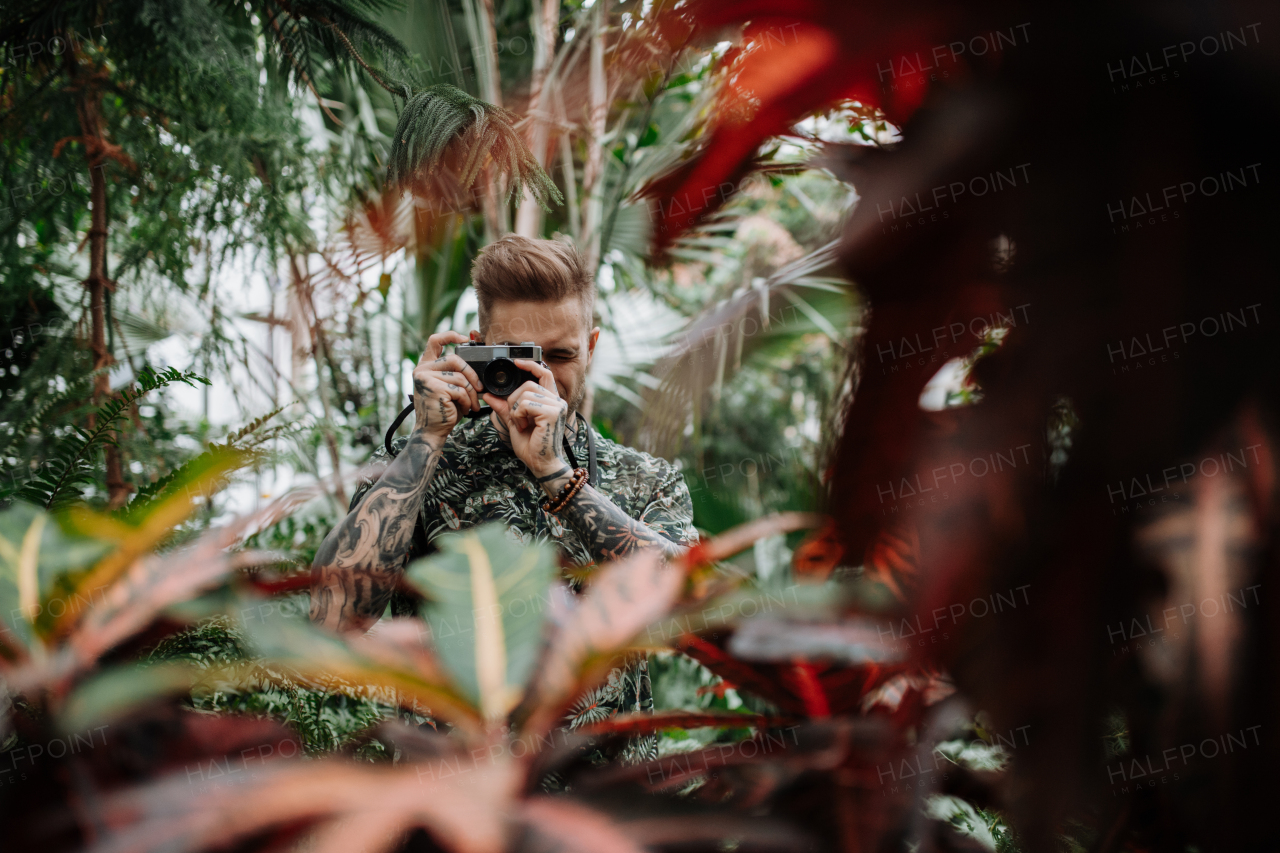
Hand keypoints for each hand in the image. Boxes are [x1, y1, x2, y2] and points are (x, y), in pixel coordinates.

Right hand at [412, 331, 483, 440]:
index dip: (451, 335)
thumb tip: (477, 361)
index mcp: (425, 366)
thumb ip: (454, 373)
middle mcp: (422, 370)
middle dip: (472, 375)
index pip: (435, 341)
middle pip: (455, 360)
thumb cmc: (443, 410)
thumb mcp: (448, 386)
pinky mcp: (434, 388)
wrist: (432, 431)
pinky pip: (460, 389)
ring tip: (471, 404)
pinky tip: (464, 409)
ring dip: (471, 393)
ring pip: (460, 377)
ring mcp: (426, 378)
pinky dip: (467, 401)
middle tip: (480, 389)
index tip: (466, 339)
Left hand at [484, 359, 570, 489]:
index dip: (531, 365)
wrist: (541, 464)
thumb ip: (504, 407)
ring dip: (516, 410)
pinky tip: (523, 427)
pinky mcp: (552, 413)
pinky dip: (518, 415)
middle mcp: (557, 401)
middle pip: (529, 384)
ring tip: (521, 425)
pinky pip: (526, 404)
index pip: (544, 373)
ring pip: (526, 393)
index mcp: (551, 401)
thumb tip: (488, 395)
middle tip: (517, 418)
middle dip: (514, 399)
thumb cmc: (531, 446)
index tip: (517, 362)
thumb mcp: (513, 422)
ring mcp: (557, 406)